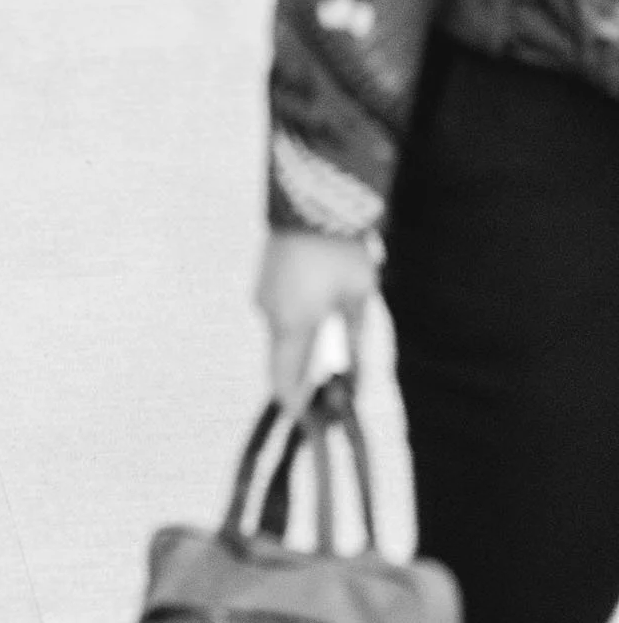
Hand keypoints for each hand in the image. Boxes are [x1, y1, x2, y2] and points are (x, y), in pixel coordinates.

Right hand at [255, 229, 379, 412]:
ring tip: (334, 342)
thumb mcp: (359, 298)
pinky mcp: (265, 280)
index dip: (294, 406)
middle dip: (304, 377)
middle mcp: (270, 314)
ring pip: (284, 334)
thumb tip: (356, 379)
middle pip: (283, 360)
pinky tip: (321, 310)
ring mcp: (263, 295)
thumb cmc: (342, 250)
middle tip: (331, 389)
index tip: (307, 423)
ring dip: (304, 346)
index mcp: (293, 324)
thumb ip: (355, 341)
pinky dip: (298, 322)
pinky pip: (281, 313)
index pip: (284, 381)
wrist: (313, 199)